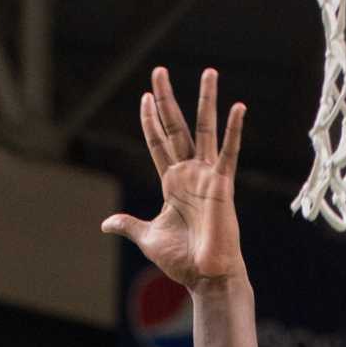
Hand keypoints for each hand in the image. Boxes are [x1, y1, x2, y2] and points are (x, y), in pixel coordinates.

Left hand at [102, 67, 246, 291]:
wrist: (205, 275)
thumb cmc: (181, 260)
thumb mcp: (147, 237)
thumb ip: (129, 224)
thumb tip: (107, 223)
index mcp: (172, 183)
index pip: (158, 143)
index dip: (150, 121)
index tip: (144, 97)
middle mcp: (189, 173)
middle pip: (175, 127)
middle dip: (166, 100)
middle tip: (158, 71)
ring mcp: (206, 176)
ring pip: (204, 130)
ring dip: (206, 101)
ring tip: (209, 72)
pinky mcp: (222, 184)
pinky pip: (229, 152)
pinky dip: (234, 131)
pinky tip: (238, 107)